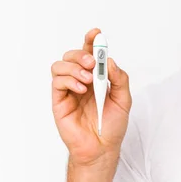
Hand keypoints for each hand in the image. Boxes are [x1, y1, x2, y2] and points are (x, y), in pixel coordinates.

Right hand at [50, 28, 131, 166]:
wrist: (102, 148)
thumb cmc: (112, 125)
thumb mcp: (124, 99)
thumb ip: (120, 79)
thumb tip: (109, 61)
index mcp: (97, 78)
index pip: (91, 54)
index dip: (92, 41)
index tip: (96, 33)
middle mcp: (81, 81)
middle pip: (73, 55)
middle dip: (82, 53)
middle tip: (91, 62)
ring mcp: (68, 90)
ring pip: (60, 65)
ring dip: (74, 68)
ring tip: (87, 80)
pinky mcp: (59, 101)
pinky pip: (57, 82)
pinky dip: (69, 80)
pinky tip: (81, 89)